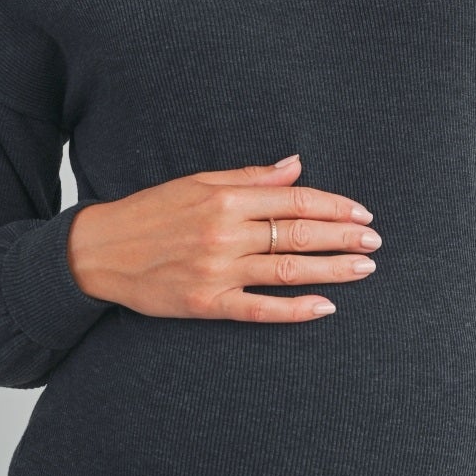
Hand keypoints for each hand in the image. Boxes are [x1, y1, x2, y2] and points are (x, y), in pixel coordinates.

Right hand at [65, 153, 380, 320]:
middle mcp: (226, 234)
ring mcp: (218, 271)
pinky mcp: (207, 304)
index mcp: (225, 198)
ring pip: (289, 271)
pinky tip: (326, 307)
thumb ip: (250, 177)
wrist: (99, 251)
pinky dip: (295, 310)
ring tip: (364, 268)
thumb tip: (296, 165)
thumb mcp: (198, 181)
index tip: (362, 213)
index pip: (296, 200)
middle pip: (299, 234)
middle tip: (375, 241)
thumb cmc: (151, 212)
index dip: (335, 206)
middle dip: (344, 237)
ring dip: (333, 270)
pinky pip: (260, 310)